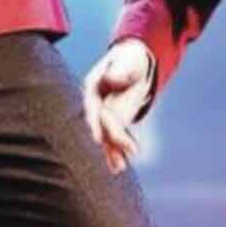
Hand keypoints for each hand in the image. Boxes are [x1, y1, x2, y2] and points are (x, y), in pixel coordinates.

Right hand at [81, 40, 157, 172]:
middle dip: (107, 140)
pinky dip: (117, 151)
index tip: (97, 138)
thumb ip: (120, 71)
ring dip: (112, 152)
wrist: (134, 62)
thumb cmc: (130, 58)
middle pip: (99, 124)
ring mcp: (103, 113)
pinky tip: (119, 167)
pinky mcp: (114, 121)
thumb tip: (110, 80)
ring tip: (119, 168)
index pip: (92, 106)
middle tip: (118, 154)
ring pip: (105, 135)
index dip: (94, 122)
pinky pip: (114, 138)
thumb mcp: (127, 60)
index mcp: (93, 86)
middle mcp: (95, 102)